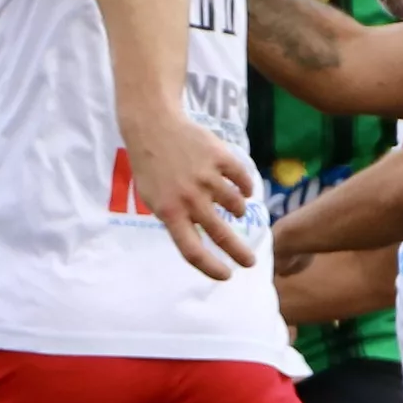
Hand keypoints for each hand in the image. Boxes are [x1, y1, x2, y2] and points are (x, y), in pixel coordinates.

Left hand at [121, 105, 258, 280]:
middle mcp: (190, 198)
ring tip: (235, 209)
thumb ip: (177, 220)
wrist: (153, 127)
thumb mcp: (154, 200)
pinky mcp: (220, 157)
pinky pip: (242, 180)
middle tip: (251, 262)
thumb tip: (202, 240)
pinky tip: (244, 190)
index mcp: (169, 212)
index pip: (192, 250)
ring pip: (235, 205)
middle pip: (221, 234)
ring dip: (238, 211)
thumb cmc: (152, 168)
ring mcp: (207, 177)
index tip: (226, 275)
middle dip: (240, 253)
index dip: (211, 267)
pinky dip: (246, 188)